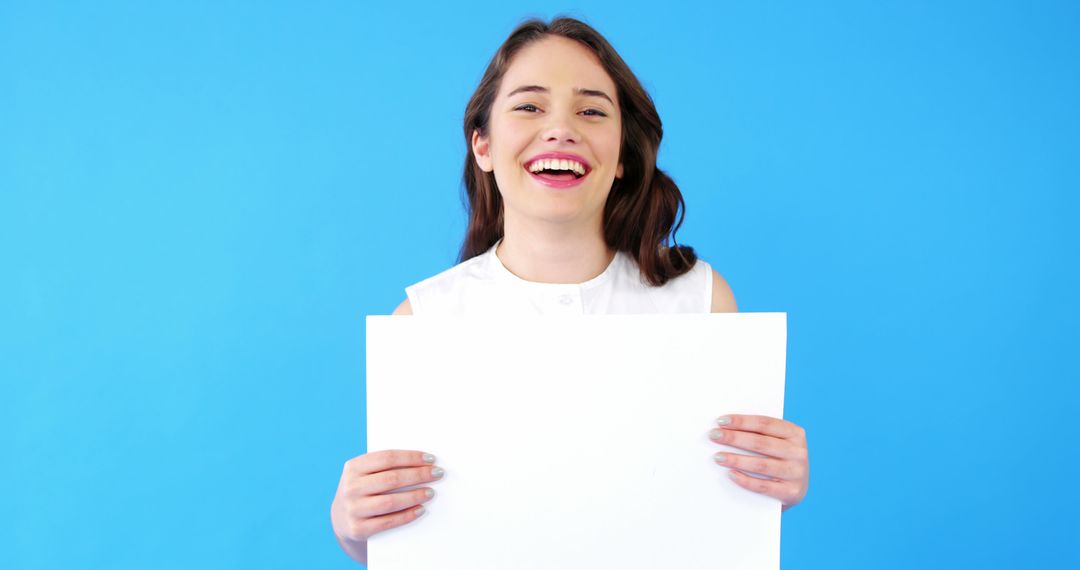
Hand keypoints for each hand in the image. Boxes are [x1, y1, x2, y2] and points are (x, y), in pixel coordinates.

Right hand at [330, 450, 444, 561]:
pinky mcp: (358, 529)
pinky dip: (407, 515)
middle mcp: (350, 487)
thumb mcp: (364, 474)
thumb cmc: (363, 490)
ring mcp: (353, 509)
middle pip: (391, 479)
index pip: (387, 458)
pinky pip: (388, 521)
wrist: (341, 519)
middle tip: (437, 474)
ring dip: (415, 496)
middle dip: (418, 475)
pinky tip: (421, 509)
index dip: (411, 457)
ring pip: (390, 501)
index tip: (431, 459)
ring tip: (431, 492)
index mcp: (353, 467)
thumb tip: (422, 462)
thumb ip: (385, 466)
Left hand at [708, 414, 808, 510]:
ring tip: (718, 457)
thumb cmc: (778, 459)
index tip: (721, 421)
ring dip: (736, 460)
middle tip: (714, 436)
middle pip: (760, 443)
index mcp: (795, 433)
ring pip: (761, 465)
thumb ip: (759, 434)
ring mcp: (797, 473)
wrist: (795, 490)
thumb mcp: (777, 442)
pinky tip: (730, 474)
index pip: (764, 424)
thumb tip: (726, 427)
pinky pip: (763, 486)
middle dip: (734, 438)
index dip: (741, 421)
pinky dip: (745, 480)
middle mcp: (799, 452)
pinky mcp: (791, 492)